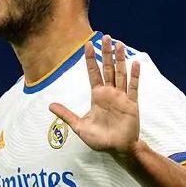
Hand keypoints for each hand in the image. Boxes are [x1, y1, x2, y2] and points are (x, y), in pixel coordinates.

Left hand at [49, 35, 140, 157]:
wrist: (118, 149)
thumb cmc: (99, 139)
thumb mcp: (79, 126)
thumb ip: (66, 114)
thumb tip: (49, 105)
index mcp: (97, 96)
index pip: (93, 73)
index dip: (90, 59)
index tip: (88, 45)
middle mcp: (109, 93)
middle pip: (107, 68)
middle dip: (106, 53)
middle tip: (106, 36)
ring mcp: (121, 97)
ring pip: (120, 73)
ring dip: (120, 59)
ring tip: (119, 45)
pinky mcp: (132, 103)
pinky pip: (133, 87)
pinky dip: (135, 75)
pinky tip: (135, 63)